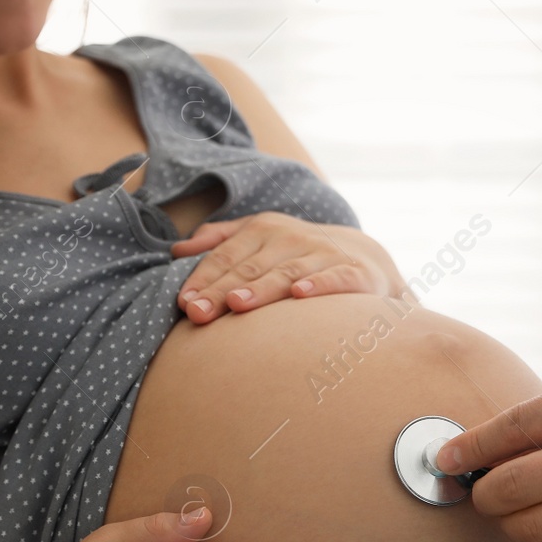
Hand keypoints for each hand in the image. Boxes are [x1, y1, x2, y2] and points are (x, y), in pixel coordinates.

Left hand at [169, 212, 404, 322]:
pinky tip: (300, 295)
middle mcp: (292, 237)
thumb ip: (220, 241)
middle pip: (251, 267)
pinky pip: (335, 278)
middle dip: (222, 290)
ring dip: (262, 288)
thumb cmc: (298, 253)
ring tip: (237, 304)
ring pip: (287, 273)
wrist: (364, 256)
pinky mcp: (354, 271)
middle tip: (198, 313)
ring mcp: (324, 253)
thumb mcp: (260, 238)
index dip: (204, 278)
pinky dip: (318, 285)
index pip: (227, 256)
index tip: (184, 303)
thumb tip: (176, 250)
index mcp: (264, 229)